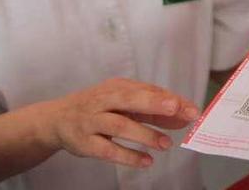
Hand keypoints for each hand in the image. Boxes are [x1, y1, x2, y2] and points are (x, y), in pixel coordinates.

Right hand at [35, 77, 199, 168]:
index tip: (191, 109)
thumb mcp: (122, 101)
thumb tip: (184, 115)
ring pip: (119, 125)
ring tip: (165, 144)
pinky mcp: (85, 143)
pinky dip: (128, 156)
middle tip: (175, 109)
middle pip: (129, 99)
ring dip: (144, 134)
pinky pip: (108, 150)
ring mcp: (92, 121)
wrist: (57, 119)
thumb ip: (152, 108)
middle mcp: (103, 100)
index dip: (169, 100)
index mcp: (117, 87)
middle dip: (153, 103)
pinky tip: (146, 160)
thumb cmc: (98, 108)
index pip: (146, 91)